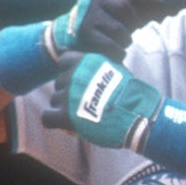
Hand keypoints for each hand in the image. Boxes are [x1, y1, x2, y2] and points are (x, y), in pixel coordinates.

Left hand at [42, 52, 185, 184]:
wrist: (138, 114)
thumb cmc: (131, 94)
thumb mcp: (117, 70)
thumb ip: (98, 67)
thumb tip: (86, 68)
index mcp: (86, 62)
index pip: (64, 60)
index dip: (69, 71)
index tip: (78, 81)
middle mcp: (74, 75)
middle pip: (59, 83)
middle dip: (69, 92)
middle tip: (86, 103)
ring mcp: (69, 95)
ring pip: (55, 100)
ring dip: (64, 108)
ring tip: (83, 115)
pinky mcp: (66, 116)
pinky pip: (47, 118)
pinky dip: (53, 121)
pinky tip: (65, 125)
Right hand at [50, 0, 162, 60]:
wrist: (75, 31)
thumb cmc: (108, 14)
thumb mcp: (125, 3)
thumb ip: (144, 3)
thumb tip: (162, 4)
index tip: (144, 2)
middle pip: (123, 6)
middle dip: (133, 20)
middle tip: (133, 27)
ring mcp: (88, 12)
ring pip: (117, 28)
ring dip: (126, 38)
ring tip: (124, 40)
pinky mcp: (84, 31)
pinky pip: (109, 44)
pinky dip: (118, 51)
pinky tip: (118, 51)